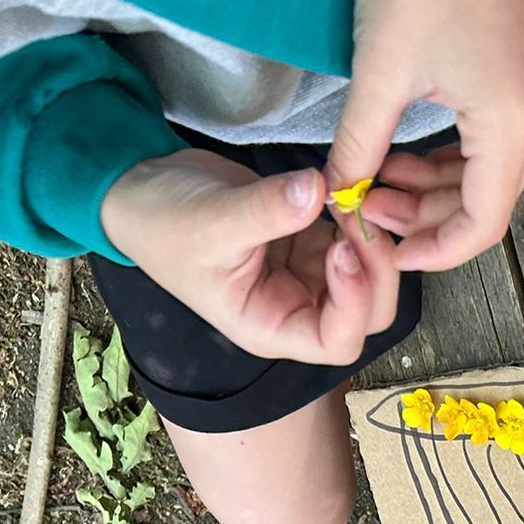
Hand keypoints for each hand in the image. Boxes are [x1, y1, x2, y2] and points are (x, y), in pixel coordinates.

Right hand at [100, 146, 402, 364]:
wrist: (146, 190)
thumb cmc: (164, 223)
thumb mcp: (211, 220)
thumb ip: (267, 209)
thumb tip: (317, 189)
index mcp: (272, 327)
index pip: (336, 342)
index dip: (354, 303)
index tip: (343, 247)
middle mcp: (297, 308)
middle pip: (368, 312)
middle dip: (376, 267)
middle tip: (361, 212)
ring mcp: (309, 274)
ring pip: (369, 273)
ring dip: (372, 236)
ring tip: (351, 189)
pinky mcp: (311, 239)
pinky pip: (353, 235)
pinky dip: (360, 213)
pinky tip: (348, 181)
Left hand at [330, 0, 523, 271]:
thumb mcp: (379, 70)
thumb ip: (359, 145)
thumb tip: (338, 195)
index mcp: (515, 123)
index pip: (483, 225)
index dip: (433, 251)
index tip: (386, 252)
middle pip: (488, 204)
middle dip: (426, 218)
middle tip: (366, 207)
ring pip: (489, 175)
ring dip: (434, 188)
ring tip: (374, 178)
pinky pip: (493, 142)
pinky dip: (450, 158)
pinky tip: (403, 150)